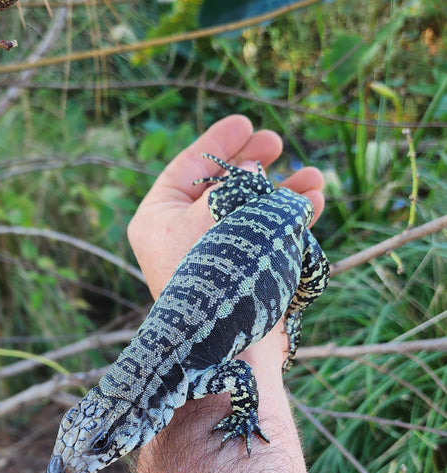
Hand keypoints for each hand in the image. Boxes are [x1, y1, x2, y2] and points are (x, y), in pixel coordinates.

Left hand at [127, 115, 324, 375]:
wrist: (231, 349)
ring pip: (247, 212)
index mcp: (158, 218)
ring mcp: (209, 258)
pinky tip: (314, 202)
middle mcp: (179, 237)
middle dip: (255, 164)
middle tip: (279, 143)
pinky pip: (261, 238)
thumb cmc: (215, 276)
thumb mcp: (220, 215)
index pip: (187, 168)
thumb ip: (232, 186)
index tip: (247, 122)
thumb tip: (248, 170)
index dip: (219, 143)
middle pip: (219, 187)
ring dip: (282, 193)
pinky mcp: (236, 277)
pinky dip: (286, 220)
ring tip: (315, 177)